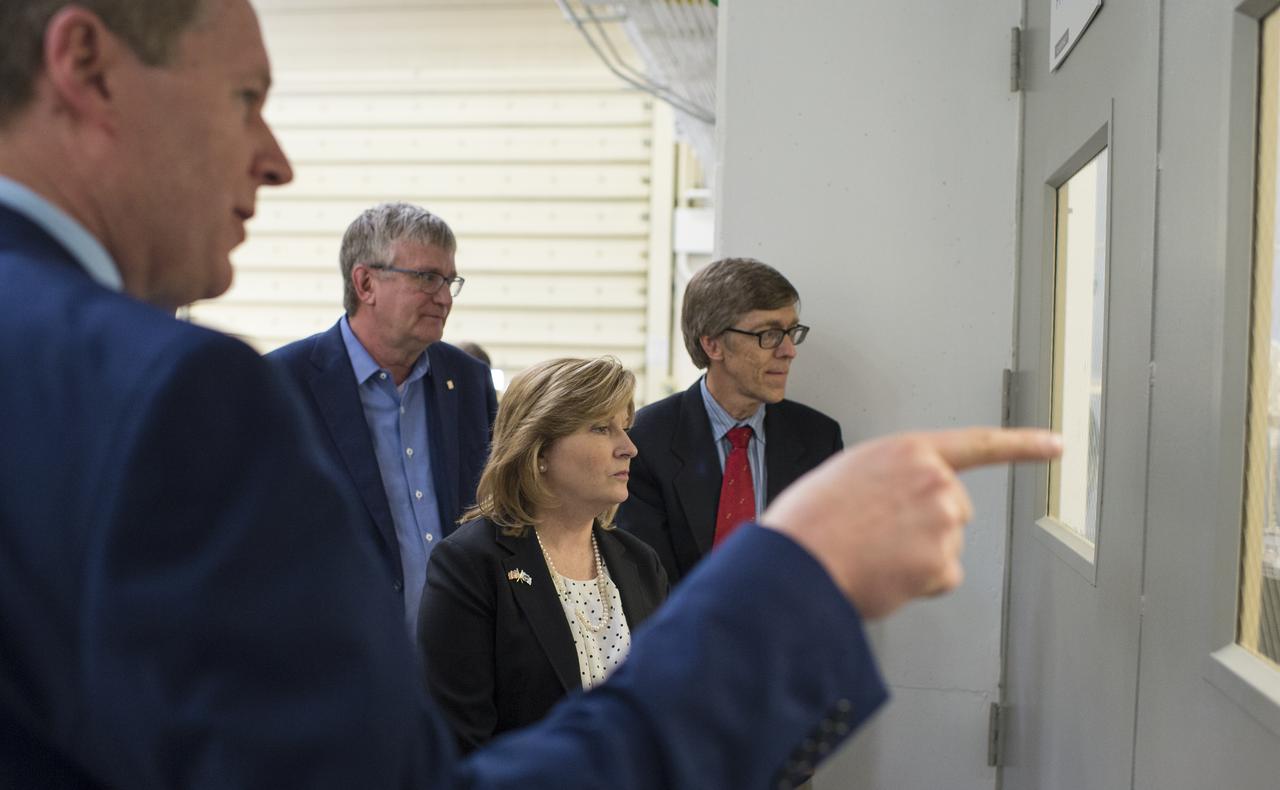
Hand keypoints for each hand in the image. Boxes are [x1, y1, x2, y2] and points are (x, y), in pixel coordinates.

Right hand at [761, 428, 1061, 619]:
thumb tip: (898, 504)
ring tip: (871, 554)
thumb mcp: (846, 474)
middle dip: (927, 526)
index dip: (1023, 445)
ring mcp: (942, 522)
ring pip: (946, 548)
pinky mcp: (942, 563)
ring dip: (917, 557)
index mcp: (907, 450)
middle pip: (955, 510)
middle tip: (878, 535)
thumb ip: (888, 478)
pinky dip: (917, 585)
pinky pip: (941, 579)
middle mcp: (933, 480)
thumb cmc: (808, 521)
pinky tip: (884, 575)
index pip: (978, 444)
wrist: (795, 561)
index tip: (1056, 444)